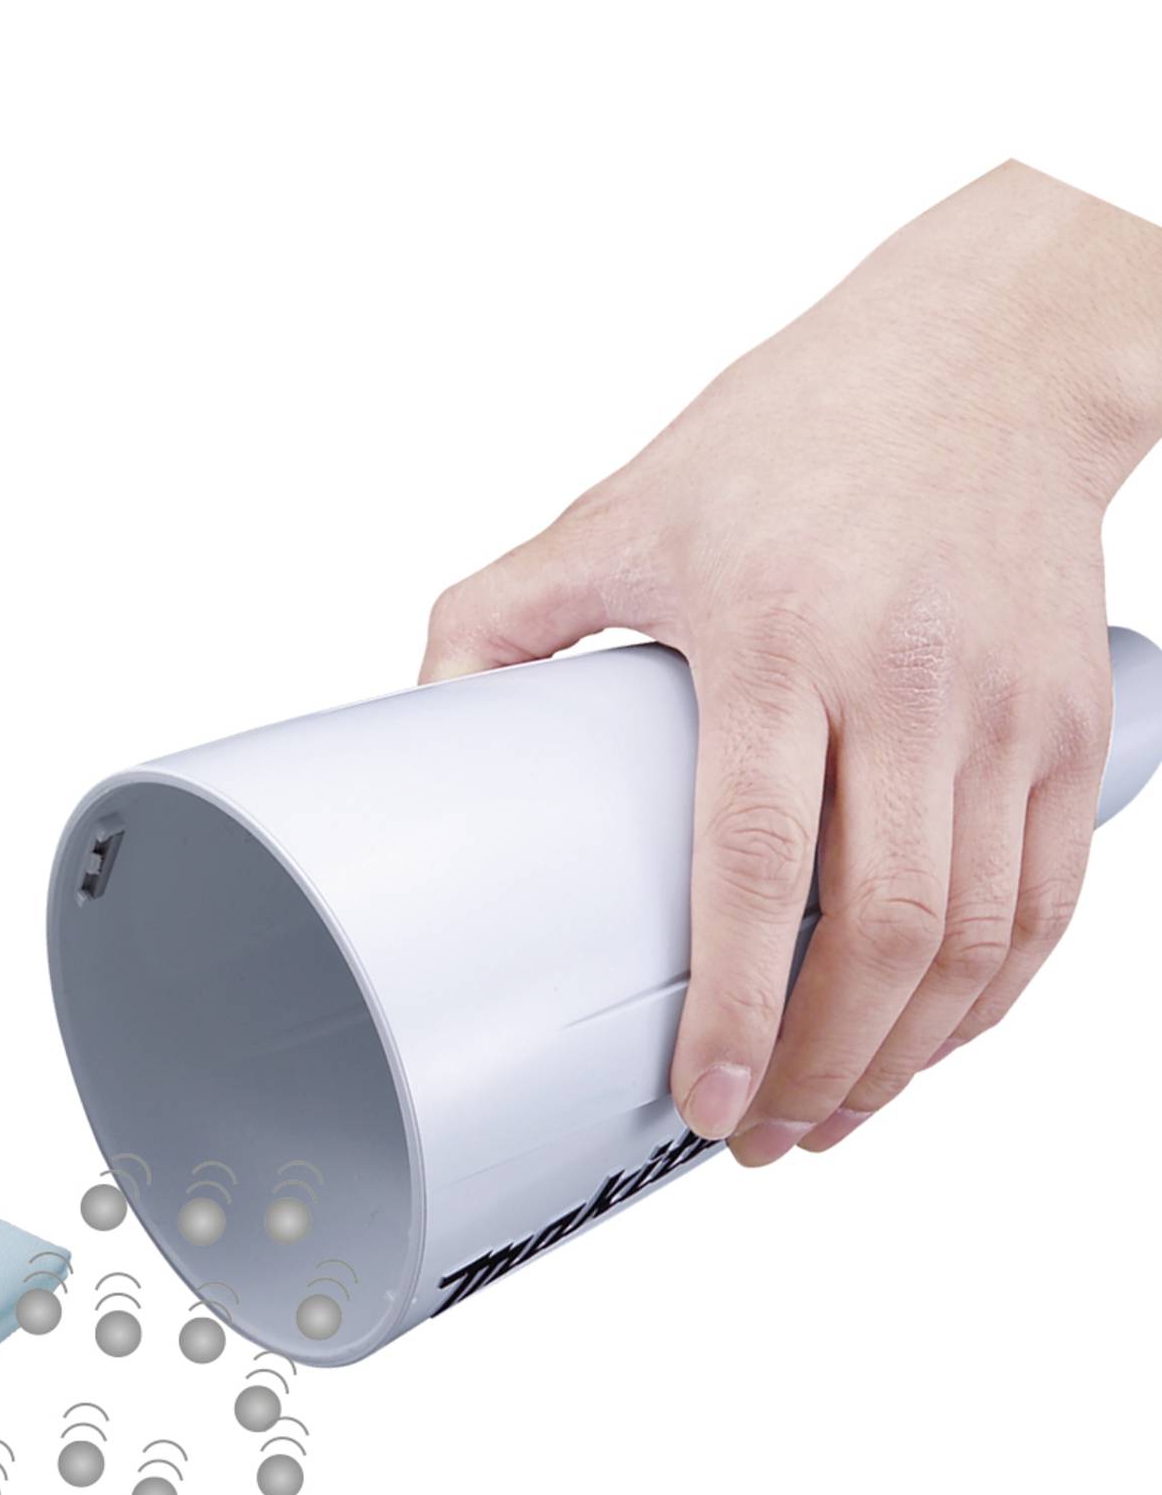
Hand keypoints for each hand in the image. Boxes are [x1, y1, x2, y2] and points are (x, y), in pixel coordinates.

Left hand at [423, 161, 1161, 1163]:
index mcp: (776, 639)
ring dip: (906, 1057)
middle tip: (762, 1139)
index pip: (756, 862)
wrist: (984, 355)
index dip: (738, 1005)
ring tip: (834, 1118)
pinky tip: (931, 1043)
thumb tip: (420, 715)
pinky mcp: (1074, 723)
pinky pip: (1048, 898)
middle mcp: (906, 682)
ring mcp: (1006, 710)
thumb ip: (503, 616)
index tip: (703, 1099)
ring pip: (976, 936)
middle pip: (882, 928)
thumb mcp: (621, 510)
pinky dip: (993, 996)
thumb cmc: (792, 435)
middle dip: (823, 1066)